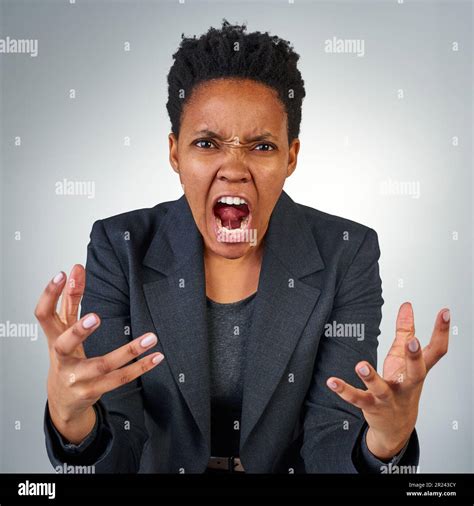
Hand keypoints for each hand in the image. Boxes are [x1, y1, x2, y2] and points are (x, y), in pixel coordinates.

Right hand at [34, 264, 164, 442]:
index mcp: (53, 338)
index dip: (49, 295)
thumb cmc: (65, 358)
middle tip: (96, 317)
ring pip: (102, 365)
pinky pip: (119, 379)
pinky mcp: (92, 391)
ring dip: (128, 351)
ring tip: (150, 338)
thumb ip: (71, 299)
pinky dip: (139, 368)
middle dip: (78, 331)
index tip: (62, 275)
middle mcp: (61, 359)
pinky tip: (155, 357)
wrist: (63, 401)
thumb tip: (76, 268)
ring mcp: (76, 378)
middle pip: (64, 344)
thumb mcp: (64, 330)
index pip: (44, 314)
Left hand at [326, 302, 449, 459]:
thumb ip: (405, 331)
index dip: (441, 331)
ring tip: (360, 365)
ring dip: (371, 377)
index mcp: (417, 371)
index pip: (436, 351)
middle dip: (415, 357)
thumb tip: (407, 306)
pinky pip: (357, 398)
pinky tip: (331, 381)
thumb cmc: (401, 387)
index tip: (445, 312)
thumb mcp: (403, 358)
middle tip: (412, 342)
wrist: (396, 427)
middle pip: (417, 372)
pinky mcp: (372, 406)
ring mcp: (390, 398)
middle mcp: (407, 386)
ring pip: (382, 389)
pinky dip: (344, 390)